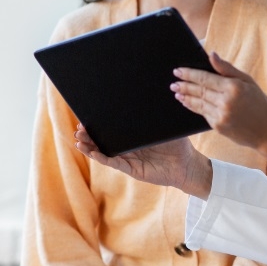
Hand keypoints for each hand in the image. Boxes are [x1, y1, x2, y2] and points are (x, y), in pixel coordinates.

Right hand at [75, 125, 212, 199]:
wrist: (188, 164)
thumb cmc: (178, 145)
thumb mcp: (165, 126)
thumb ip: (154, 115)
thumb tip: (148, 95)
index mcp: (134, 138)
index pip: (113, 130)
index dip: (99, 125)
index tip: (86, 117)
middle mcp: (129, 149)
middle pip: (104, 141)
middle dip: (89, 136)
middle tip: (78, 128)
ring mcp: (129, 160)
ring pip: (105, 153)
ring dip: (91, 148)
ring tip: (78, 141)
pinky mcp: (133, 170)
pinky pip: (115, 163)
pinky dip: (102, 158)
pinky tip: (92, 153)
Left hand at [173, 52, 266, 165]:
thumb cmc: (259, 103)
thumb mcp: (247, 81)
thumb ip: (227, 69)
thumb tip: (211, 55)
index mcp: (233, 87)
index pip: (205, 78)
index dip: (189, 74)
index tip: (178, 71)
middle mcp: (225, 101)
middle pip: (199, 91)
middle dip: (184, 85)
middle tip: (173, 82)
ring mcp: (221, 115)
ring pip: (198, 103)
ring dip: (186, 97)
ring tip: (177, 92)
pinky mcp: (218, 126)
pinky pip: (203, 114)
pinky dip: (194, 107)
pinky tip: (188, 103)